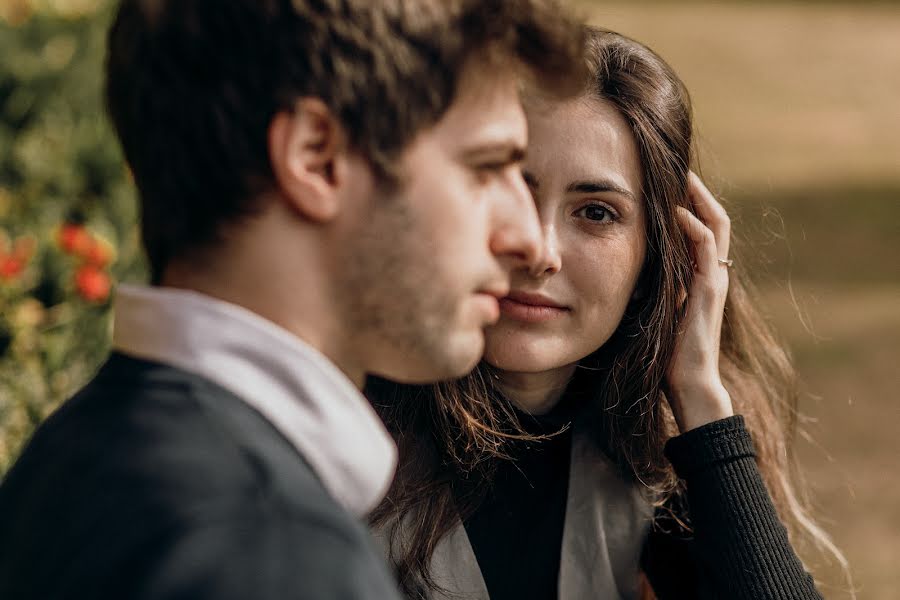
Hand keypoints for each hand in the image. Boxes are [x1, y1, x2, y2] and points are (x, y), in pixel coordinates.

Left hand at [665, 173, 733, 432]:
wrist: (688, 383)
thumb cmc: (668, 352)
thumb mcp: (657, 309)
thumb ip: (655, 287)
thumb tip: (630, 270)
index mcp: (700, 277)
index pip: (701, 228)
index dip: (690, 203)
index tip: (668, 181)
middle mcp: (712, 274)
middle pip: (713, 219)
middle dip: (697, 192)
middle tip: (679, 167)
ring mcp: (714, 280)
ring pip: (716, 226)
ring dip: (699, 199)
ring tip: (682, 176)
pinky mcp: (709, 290)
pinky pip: (706, 248)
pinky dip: (694, 226)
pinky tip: (677, 211)